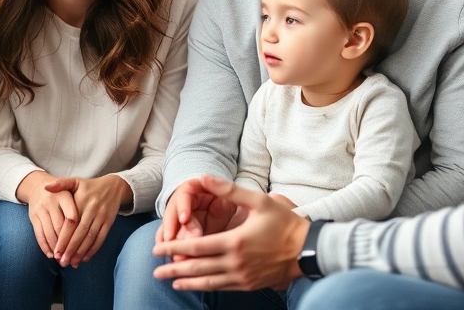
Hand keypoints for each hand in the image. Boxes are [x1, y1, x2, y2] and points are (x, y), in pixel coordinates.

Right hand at [17, 172, 78, 260]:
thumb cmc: (61, 194)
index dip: (75, 233)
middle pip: (60, 228)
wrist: (38, 185)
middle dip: (67, 245)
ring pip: (49, 233)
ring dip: (56, 249)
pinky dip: (45, 246)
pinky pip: (39, 234)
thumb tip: (89, 228)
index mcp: (64, 196)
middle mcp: (51, 202)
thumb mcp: (72, 193)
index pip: (71, 217)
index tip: (81, 246)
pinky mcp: (33, 216)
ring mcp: (41, 209)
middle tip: (73, 259)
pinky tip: (51, 254)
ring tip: (63, 260)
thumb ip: (81, 207)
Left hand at [44, 175, 129, 266]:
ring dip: (81, 252)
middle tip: (62, 262)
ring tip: (72, 263)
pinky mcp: (109, 223)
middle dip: (71, 249)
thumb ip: (60, 184)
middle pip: (80, 233)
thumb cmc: (89, 186)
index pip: (70, 224)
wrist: (114, 187)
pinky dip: (94, 249)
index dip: (63, 238)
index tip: (56, 251)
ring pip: (90, 238)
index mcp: (81, 201)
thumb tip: (45, 187)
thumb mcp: (75, 181)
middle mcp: (92, 209)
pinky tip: (86, 258)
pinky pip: (101, 238)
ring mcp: (101, 217)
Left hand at [152, 175, 309, 291]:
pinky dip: (206, 286)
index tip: (157, 249)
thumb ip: (228, 190)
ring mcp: (242, 276)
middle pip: (197, 267)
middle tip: (155, 271)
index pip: (196, 247)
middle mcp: (235, 262)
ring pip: (208, 281)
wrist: (307, 249)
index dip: (174, 248)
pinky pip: (222, 287)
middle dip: (174, 268)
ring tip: (170, 281)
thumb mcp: (258, 201)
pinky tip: (195, 285)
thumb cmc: (283, 223)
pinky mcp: (249, 285)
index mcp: (234, 241)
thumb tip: (203, 176)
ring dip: (187, 282)